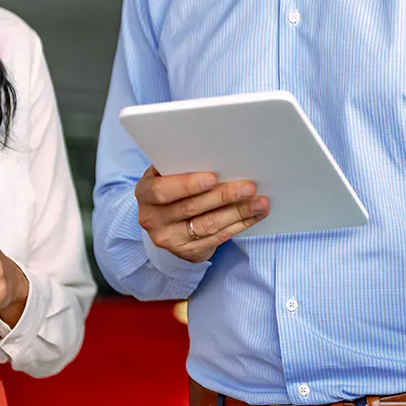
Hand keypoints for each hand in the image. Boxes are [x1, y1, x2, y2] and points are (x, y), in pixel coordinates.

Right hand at [136, 167, 269, 263]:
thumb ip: (181, 166)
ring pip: (208, 225)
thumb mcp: (166, 176)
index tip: (213, 177)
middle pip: (191, 208)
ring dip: (238, 212)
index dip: (188, 184)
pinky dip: (240, 225)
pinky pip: (218, 238)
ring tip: (260, 202)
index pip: (163, 191)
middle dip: (224, 196)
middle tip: (249, 187)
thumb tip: (216, 153)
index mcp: (145, 193)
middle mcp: (152, 219)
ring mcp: (169, 239)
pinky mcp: (188, 252)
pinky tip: (255, 214)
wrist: (165, 223)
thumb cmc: (171, 188)